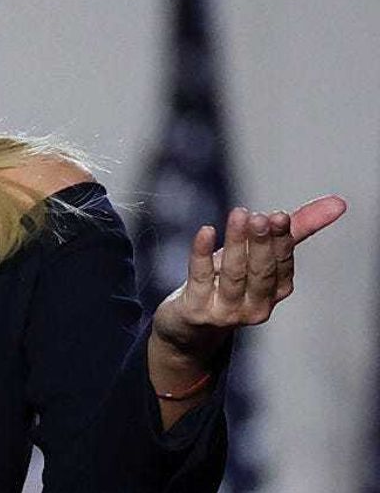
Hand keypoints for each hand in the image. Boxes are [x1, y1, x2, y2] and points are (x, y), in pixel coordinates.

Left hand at [151, 194, 347, 361]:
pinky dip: (202, 253)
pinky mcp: (197, 310)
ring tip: (238, 215)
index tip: (280, 216)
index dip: (282, 241)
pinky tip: (206, 231)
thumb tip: (339, 202)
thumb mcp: (258, 255)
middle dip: (262, 244)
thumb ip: (296, 229)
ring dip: (236, 243)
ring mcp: (226, 311)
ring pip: (234, 274)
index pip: (283, 264)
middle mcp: (256, 305)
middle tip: (260, 217)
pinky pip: (201, 278)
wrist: (190, 326)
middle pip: (261, 272)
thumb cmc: (228, 282)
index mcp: (275, 291)